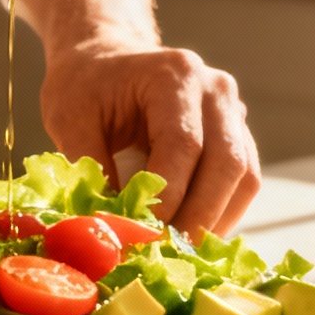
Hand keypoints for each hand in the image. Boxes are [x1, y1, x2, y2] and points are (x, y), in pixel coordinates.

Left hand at [16, 0, 261, 237]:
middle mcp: (215, 89)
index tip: (144, 236)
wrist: (105, 58)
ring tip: (180, 253)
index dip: (169, 197)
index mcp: (174, 75)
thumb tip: (109, 227)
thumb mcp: (69, 118)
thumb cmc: (85, 85)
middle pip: (227, 163)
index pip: (184, 145)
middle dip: (198, 217)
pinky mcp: (236, 134)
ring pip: (244, 177)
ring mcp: (233, 110)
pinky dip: (221, 213)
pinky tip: (191, 236)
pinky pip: (243, 181)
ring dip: (216, 220)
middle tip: (168, 256)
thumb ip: (89, 169)